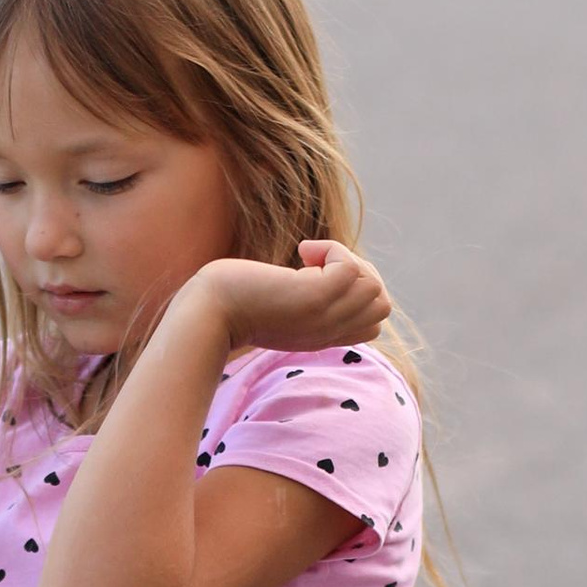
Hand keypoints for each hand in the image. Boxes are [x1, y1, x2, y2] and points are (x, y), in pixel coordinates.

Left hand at [177, 238, 391, 357]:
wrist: (204, 316)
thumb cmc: (228, 304)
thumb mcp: (278, 306)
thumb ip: (304, 297)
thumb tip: (317, 262)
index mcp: (322, 336)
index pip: (374, 322)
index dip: (358, 293)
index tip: (321, 280)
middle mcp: (328, 331)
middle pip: (382, 304)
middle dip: (361, 274)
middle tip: (319, 266)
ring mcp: (323, 317)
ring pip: (374, 287)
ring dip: (348, 259)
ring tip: (310, 259)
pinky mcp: (312, 298)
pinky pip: (351, 268)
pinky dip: (333, 250)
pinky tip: (302, 253)